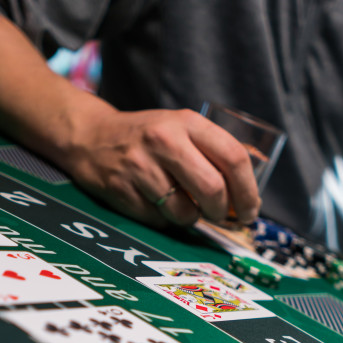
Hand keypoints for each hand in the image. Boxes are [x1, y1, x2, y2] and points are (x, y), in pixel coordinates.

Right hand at [62, 103, 261, 228]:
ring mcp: (141, 166)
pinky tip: (156, 203)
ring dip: (191, 218)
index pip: (233, 158)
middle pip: (213, 189)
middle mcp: (164, 140)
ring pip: (185, 212)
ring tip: (182, 205)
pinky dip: (165, 220)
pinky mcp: (122, 190)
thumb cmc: (148, 139)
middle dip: (223, 212)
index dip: (248, 191)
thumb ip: (211, 154)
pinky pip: (159, 220)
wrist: (92, 137)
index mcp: (187, 122)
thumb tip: (245, 200)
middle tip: (221, 217)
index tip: (250, 210)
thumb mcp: (181, 130)